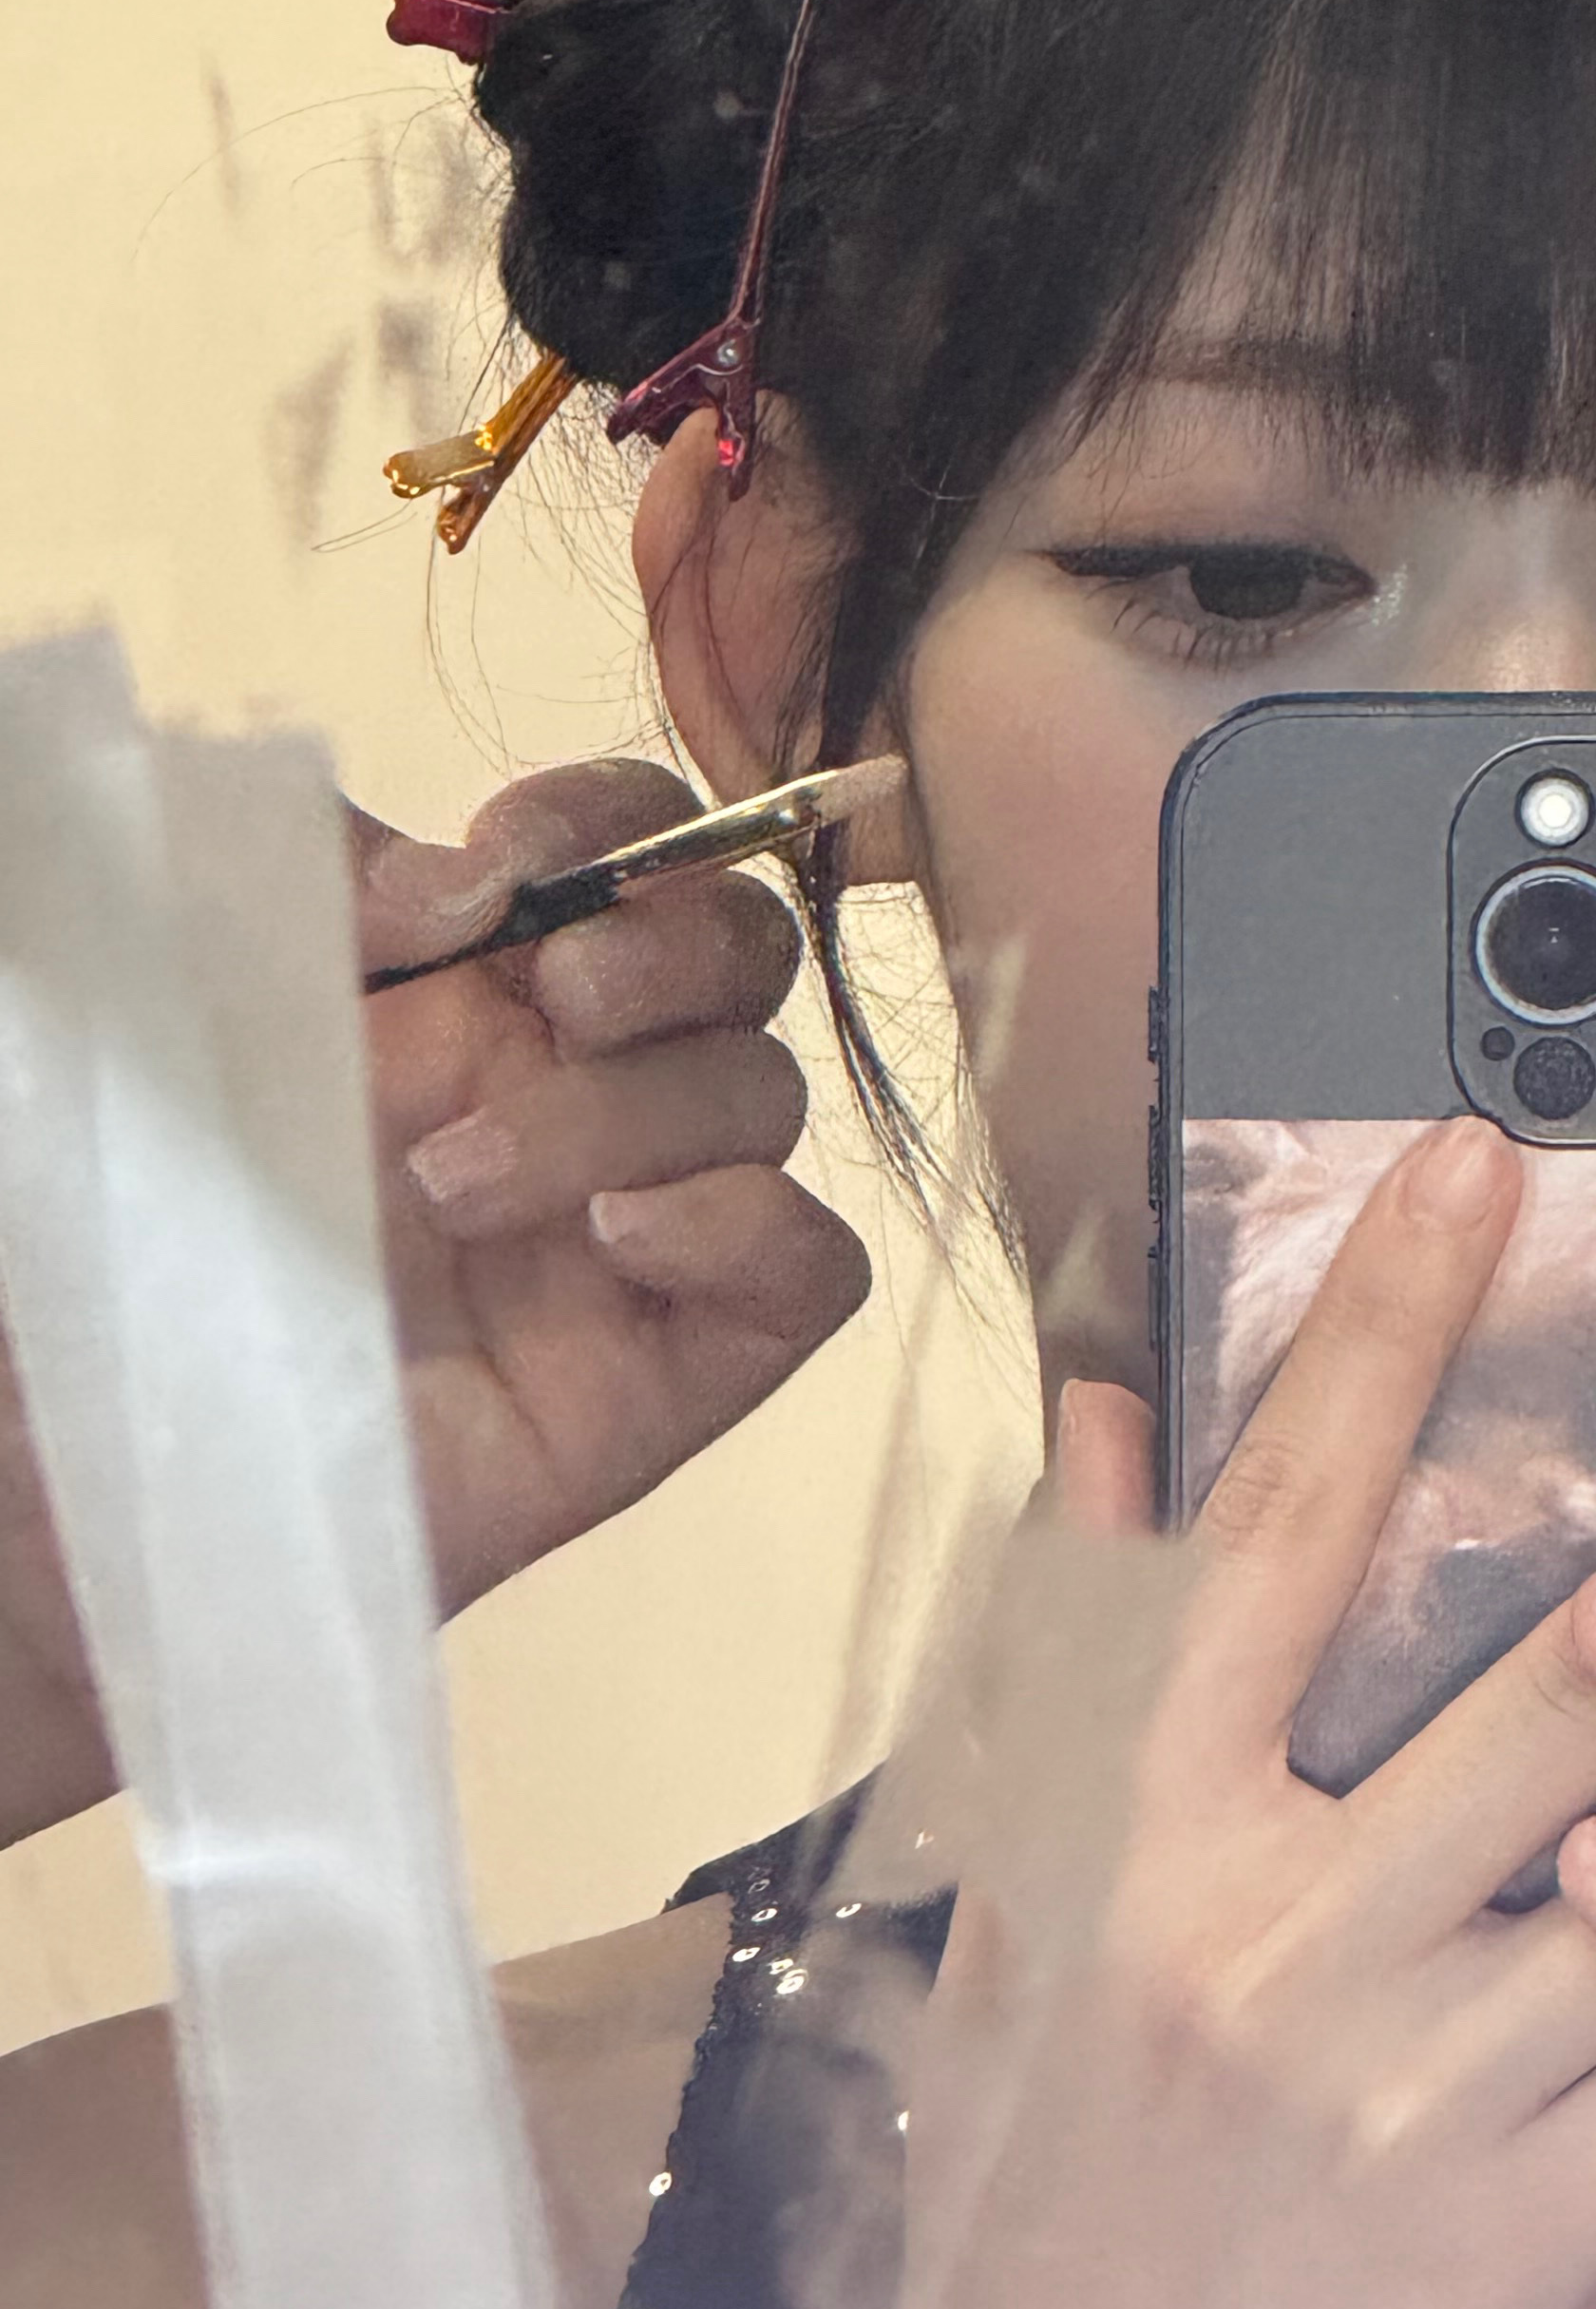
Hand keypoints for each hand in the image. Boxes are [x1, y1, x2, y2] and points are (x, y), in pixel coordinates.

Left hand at [0, 758, 865, 1848]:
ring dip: (637, 1105)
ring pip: (763, 1097)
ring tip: (459, 1186)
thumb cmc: (110, 1241)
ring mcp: (619, 1233)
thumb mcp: (186, 1009)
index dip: (613, 822)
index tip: (510, 858)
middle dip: (673, 944)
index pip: (632, 844)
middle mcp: (565, 1091)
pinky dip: (749, 1222)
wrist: (65, 1486)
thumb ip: (310, 890)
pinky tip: (619, 1237)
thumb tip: (465, 879)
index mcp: (468, 986)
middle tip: (556, 996)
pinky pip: (809, 1271)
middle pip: (743, 955)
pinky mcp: (655, 1376)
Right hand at [839, 1120, 1595, 2308]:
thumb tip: (1107, 1416)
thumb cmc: (1046, 2197)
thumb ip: (1075, 1647)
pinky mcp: (1527, 2220)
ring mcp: (1418, 2084)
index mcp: (1145, 1836)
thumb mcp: (1026, 1912)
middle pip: (1558, 1677)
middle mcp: (1282, 1936)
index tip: (1481, 1172)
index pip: (1279, 1525)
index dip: (1382, 1326)